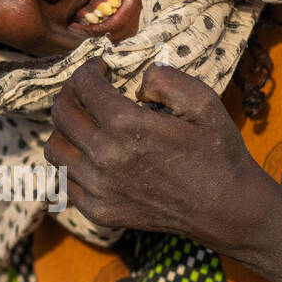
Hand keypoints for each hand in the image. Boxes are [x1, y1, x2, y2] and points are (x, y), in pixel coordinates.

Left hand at [43, 56, 273, 256]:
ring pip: (55, 148)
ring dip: (65, 129)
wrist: (227, 210)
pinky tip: (92, 156)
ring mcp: (98, 189)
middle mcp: (104, 157)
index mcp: (126, 126)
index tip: (102, 69)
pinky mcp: (99, 212)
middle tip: (89, 91)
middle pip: (62, 113)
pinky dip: (72, 164)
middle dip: (72, 93)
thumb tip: (137, 81)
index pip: (83, 86)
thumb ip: (166, 79)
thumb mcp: (204, 101)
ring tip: (87, 123)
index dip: (89, 69)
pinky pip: (64, 182)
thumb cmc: (218, 153)